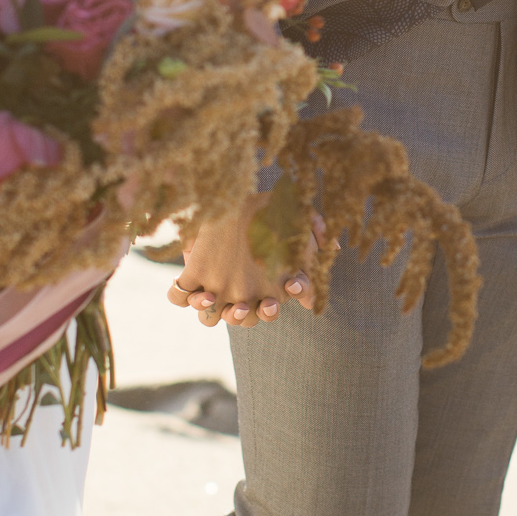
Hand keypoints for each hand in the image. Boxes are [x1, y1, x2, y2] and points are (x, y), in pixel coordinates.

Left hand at [166, 193, 322, 329]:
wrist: (222, 198)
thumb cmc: (258, 207)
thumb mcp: (287, 208)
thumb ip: (311, 223)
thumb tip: (332, 246)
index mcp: (274, 278)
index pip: (295, 292)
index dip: (298, 291)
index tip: (293, 281)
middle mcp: (248, 290)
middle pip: (255, 317)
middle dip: (260, 314)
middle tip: (264, 304)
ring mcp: (219, 288)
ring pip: (221, 317)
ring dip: (223, 314)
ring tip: (223, 300)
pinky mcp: (192, 277)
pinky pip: (184, 299)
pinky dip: (188, 298)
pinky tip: (196, 291)